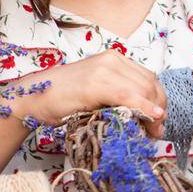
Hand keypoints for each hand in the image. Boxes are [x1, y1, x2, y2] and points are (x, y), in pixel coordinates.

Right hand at [12, 50, 166, 137]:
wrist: (33, 98)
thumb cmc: (62, 98)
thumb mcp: (97, 92)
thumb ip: (119, 95)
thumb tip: (147, 114)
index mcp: (113, 59)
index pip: (149, 78)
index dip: (159, 100)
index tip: (158, 121)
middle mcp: (111, 59)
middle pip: (150, 84)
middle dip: (159, 108)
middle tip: (156, 132)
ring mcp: (102, 69)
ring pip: (143, 89)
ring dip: (152, 113)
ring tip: (150, 132)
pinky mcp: (94, 84)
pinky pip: (128, 95)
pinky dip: (143, 107)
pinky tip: (151, 117)